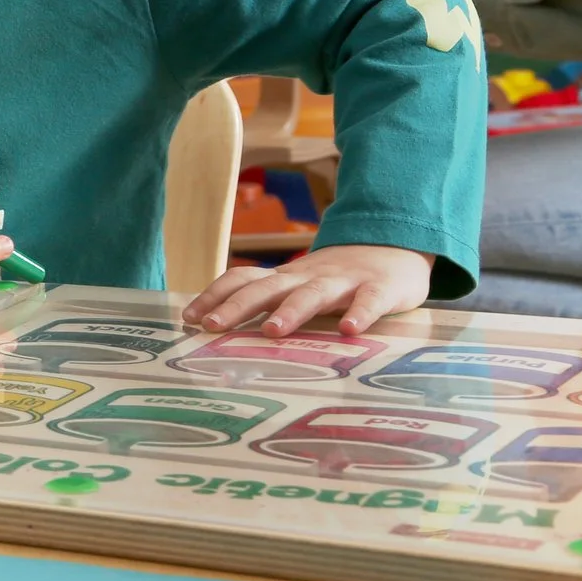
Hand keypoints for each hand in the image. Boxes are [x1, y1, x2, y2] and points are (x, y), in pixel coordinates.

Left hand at [182, 244, 433, 338]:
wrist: (393, 248)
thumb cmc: (336, 279)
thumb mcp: (298, 286)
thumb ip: (269, 301)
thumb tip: (220, 325)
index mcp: (285, 278)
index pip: (241, 280)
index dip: (214, 296)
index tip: (189, 319)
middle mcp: (307, 277)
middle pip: (267, 288)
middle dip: (237, 306)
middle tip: (212, 327)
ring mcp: (344, 281)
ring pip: (313, 294)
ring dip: (291, 311)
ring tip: (272, 332)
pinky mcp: (381, 288)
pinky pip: (370, 300)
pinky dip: (360, 314)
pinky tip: (350, 332)